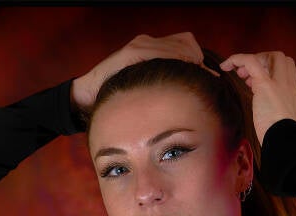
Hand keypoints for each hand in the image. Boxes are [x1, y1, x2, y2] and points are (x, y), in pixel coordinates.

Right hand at [71, 32, 216, 112]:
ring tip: (193, 81)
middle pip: (187, 42)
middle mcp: (146, 41)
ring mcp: (139, 45)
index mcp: (151, 47)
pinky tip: (181, 76)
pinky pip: (161, 53)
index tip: (208, 77)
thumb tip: (191, 88)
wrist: (87, 94)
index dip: (199, 59)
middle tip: (201, 80)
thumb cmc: (117, 94)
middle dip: (198, 61)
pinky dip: (175, 62)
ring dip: (190, 63)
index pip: (187, 43)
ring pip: (178, 47)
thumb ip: (162, 79)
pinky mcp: (131, 53)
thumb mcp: (145, 84)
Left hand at [219, 51, 295, 145]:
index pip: (287, 68)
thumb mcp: (285, 122)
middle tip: (246, 75)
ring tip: (239, 75)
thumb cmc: (283, 138)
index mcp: (294, 92)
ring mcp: (279, 83)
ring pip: (268, 56)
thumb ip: (279, 112)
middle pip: (279, 58)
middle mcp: (289, 84)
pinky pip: (251, 62)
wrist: (286, 141)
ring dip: (251, 61)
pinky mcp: (265, 85)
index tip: (255, 80)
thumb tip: (267, 113)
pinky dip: (237, 59)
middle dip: (262, 60)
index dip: (270, 68)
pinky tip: (226, 65)